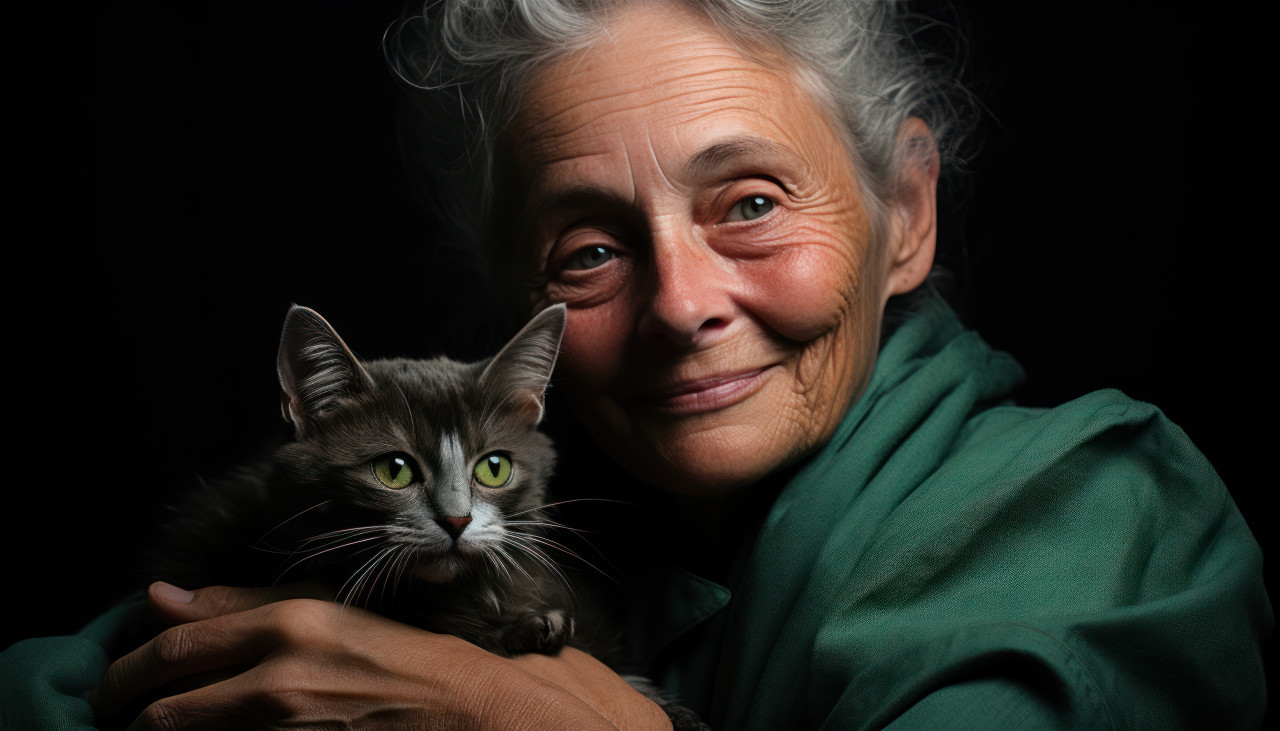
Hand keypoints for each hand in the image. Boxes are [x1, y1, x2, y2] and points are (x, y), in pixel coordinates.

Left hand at [91, 582, 669, 729]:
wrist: (481, 717)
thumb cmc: (417, 660)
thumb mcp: (334, 613)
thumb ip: (246, 603)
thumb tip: (163, 598)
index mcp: (289, 623)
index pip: (172, 645)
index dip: (127, 670)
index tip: (116, 685)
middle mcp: (277, 677)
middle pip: (157, 705)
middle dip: (126, 714)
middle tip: (121, 720)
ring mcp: (284, 729)